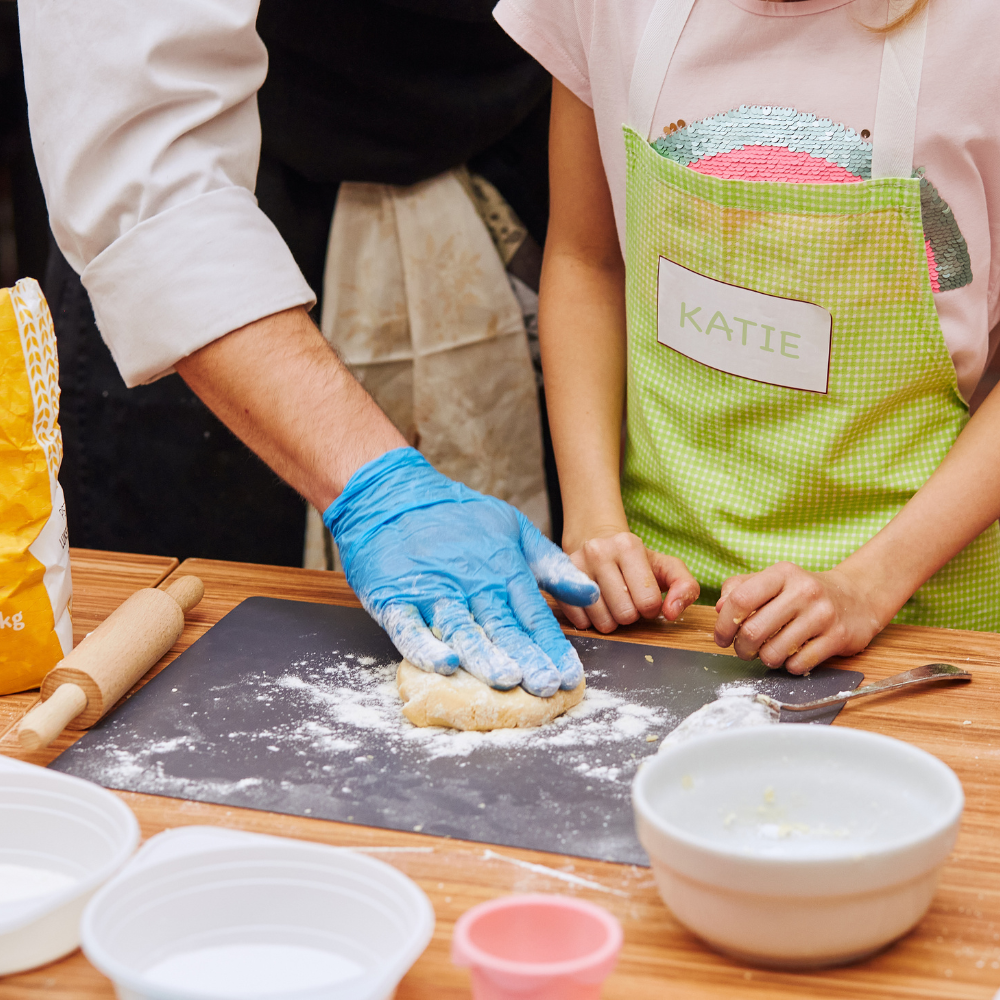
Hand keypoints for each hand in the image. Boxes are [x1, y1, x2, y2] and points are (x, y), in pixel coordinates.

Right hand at [324, 448, 600, 696]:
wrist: (394, 497)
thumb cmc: (460, 517)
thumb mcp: (515, 529)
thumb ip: (552, 566)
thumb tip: (591, 593)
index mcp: (503, 569)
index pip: (533, 616)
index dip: (552, 648)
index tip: (570, 677)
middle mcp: (471, 583)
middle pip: (502, 627)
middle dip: (526, 659)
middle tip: (546, 687)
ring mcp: (433, 591)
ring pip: (461, 629)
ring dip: (484, 656)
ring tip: (507, 680)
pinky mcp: (395, 598)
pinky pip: (410, 628)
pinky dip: (426, 647)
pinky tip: (446, 664)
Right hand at [560, 530, 698, 631]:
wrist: (596, 542)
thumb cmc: (636, 561)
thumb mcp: (667, 567)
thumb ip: (685, 587)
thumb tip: (672, 613)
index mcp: (628, 546)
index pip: (648, 602)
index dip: (651, 608)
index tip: (645, 597)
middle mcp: (598, 551)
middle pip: (625, 614)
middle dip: (631, 615)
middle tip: (627, 600)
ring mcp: (574, 566)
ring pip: (602, 621)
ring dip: (611, 620)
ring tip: (611, 602)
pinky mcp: (558, 582)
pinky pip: (580, 621)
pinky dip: (591, 621)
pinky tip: (595, 606)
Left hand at [713, 562, 884, 674]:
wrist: (857, 597)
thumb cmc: (803, 591)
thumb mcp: (773, 580)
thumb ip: (740, 588)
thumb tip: (719, 608)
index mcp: (782, 573)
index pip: (740, 599)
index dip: (724, 623)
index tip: (721, 638)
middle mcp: (803, 591)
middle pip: (754, 631)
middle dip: (742, 648)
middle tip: (744, 650)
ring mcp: (822, 614)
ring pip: (774, 652)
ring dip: (764, 659)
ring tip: (768, 653)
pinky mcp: (838, 638)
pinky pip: (798, 664)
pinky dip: (788, 666)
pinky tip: (792, 656)